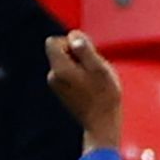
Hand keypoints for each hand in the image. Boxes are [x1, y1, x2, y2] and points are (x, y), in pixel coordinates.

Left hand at [43, 33, 124, 149]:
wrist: (102, 124)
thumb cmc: (105, 96)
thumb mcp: (101, 69)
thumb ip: (85, 50)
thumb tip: (74, 35)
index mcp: (60, 68)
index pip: (53, 42)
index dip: (70, 41)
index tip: (87, 53)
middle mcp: (53, 76)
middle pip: (59, 52)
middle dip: (77, 54)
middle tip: (96, 68)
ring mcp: (56, 85)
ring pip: (65, 64)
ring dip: (80, 66)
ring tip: (96, 80)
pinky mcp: (62, 93)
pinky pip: (68, 75)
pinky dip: (79, 76)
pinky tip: (92, 88)